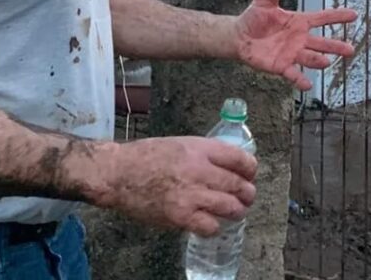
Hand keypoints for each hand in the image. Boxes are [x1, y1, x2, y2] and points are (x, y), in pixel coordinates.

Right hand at [103, 136, 256, 235]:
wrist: (119, 173)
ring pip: (229, 206)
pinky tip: (211, 222)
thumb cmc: (147, 156)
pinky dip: (214, 226)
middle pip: (237, 184)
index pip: (239, 158)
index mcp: (199, 149)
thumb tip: (226, 165)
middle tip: (248, 196)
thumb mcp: (180, 144)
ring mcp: (190, 195)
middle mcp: (198, 170)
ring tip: (236, 210)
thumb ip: (203, 154)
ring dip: (237, 210)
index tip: (251, 173)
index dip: (250, 168)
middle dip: (247, 192)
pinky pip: (210, 226)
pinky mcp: (180, 216)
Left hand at [233, 0, 356, 90]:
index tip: (354, 15)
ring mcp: (292, 53)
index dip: (337, 16)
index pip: (321, 18)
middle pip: (321, 43)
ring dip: (319, 60)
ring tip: (327, 61)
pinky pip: (293, 74)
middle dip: (335, 46)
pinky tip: (308, 85)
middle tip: (350, 49)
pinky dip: (300, 79)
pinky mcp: (281, 66)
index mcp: (299, 21)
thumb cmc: (255, 16)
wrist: (239, 36)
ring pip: (310, 58)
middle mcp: (299, 39)